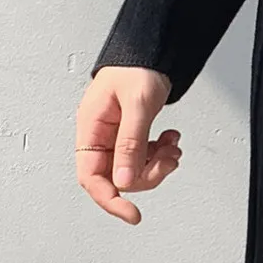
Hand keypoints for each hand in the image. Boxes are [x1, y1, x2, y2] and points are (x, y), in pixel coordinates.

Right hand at [76, 66, 178, 224]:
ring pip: (134, 169)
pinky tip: (170, 139)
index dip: (109, 199)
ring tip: (172, 146)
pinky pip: (144, 156)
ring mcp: (116, 136)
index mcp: (90, 128)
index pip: (91, 176)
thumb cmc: (137, 66)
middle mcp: (100, 136)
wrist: (153, 49)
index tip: (132, 213)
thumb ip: (130, 143)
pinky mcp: (132, 133)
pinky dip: (161, 153)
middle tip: (168, 161)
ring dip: (157, 163)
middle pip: (117, 177)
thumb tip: (124, 181)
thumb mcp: (137, 104)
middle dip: (146, 174)